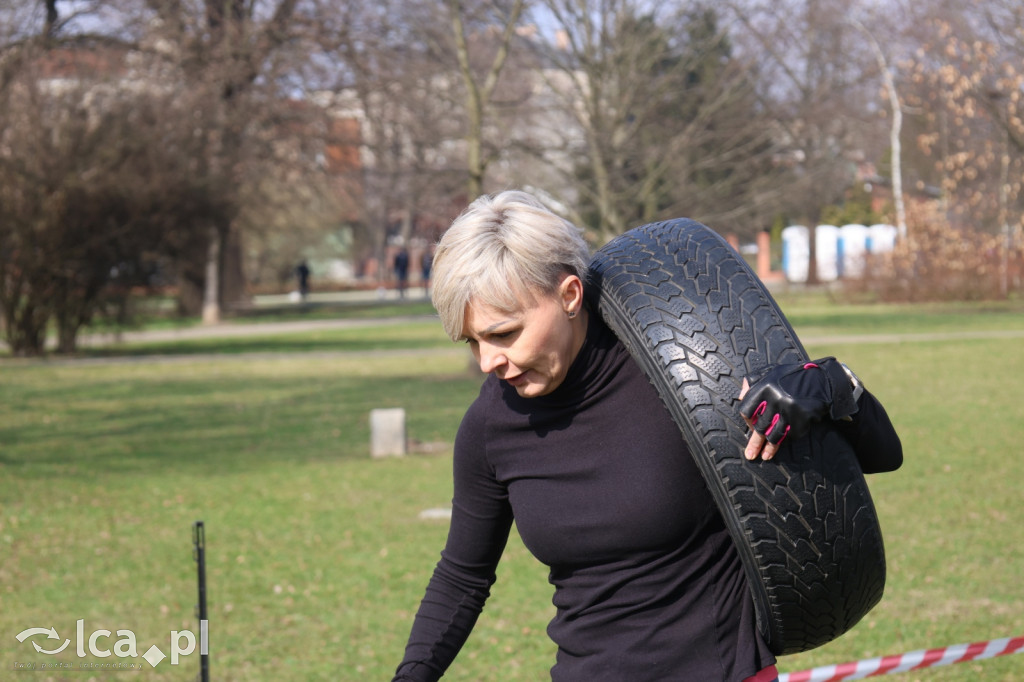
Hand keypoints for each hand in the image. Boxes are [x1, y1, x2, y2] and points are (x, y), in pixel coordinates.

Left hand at [738, 357, 858, 460]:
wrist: (821, 379)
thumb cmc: (792, 377)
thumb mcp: (769, 373)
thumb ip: (753, 382)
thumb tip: (740, 396)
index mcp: (764, 388)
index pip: (746, 410)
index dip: (747, 421)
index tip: (750, 427)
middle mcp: (775, 400)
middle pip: (760, 427)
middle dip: (755, 443)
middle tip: (750, 454)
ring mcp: (789, 411)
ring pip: (774, 435)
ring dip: (769, 448)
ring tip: (765, 456)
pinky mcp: (802, 419)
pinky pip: (791, 434)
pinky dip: (787, 438)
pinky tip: (784, 442)